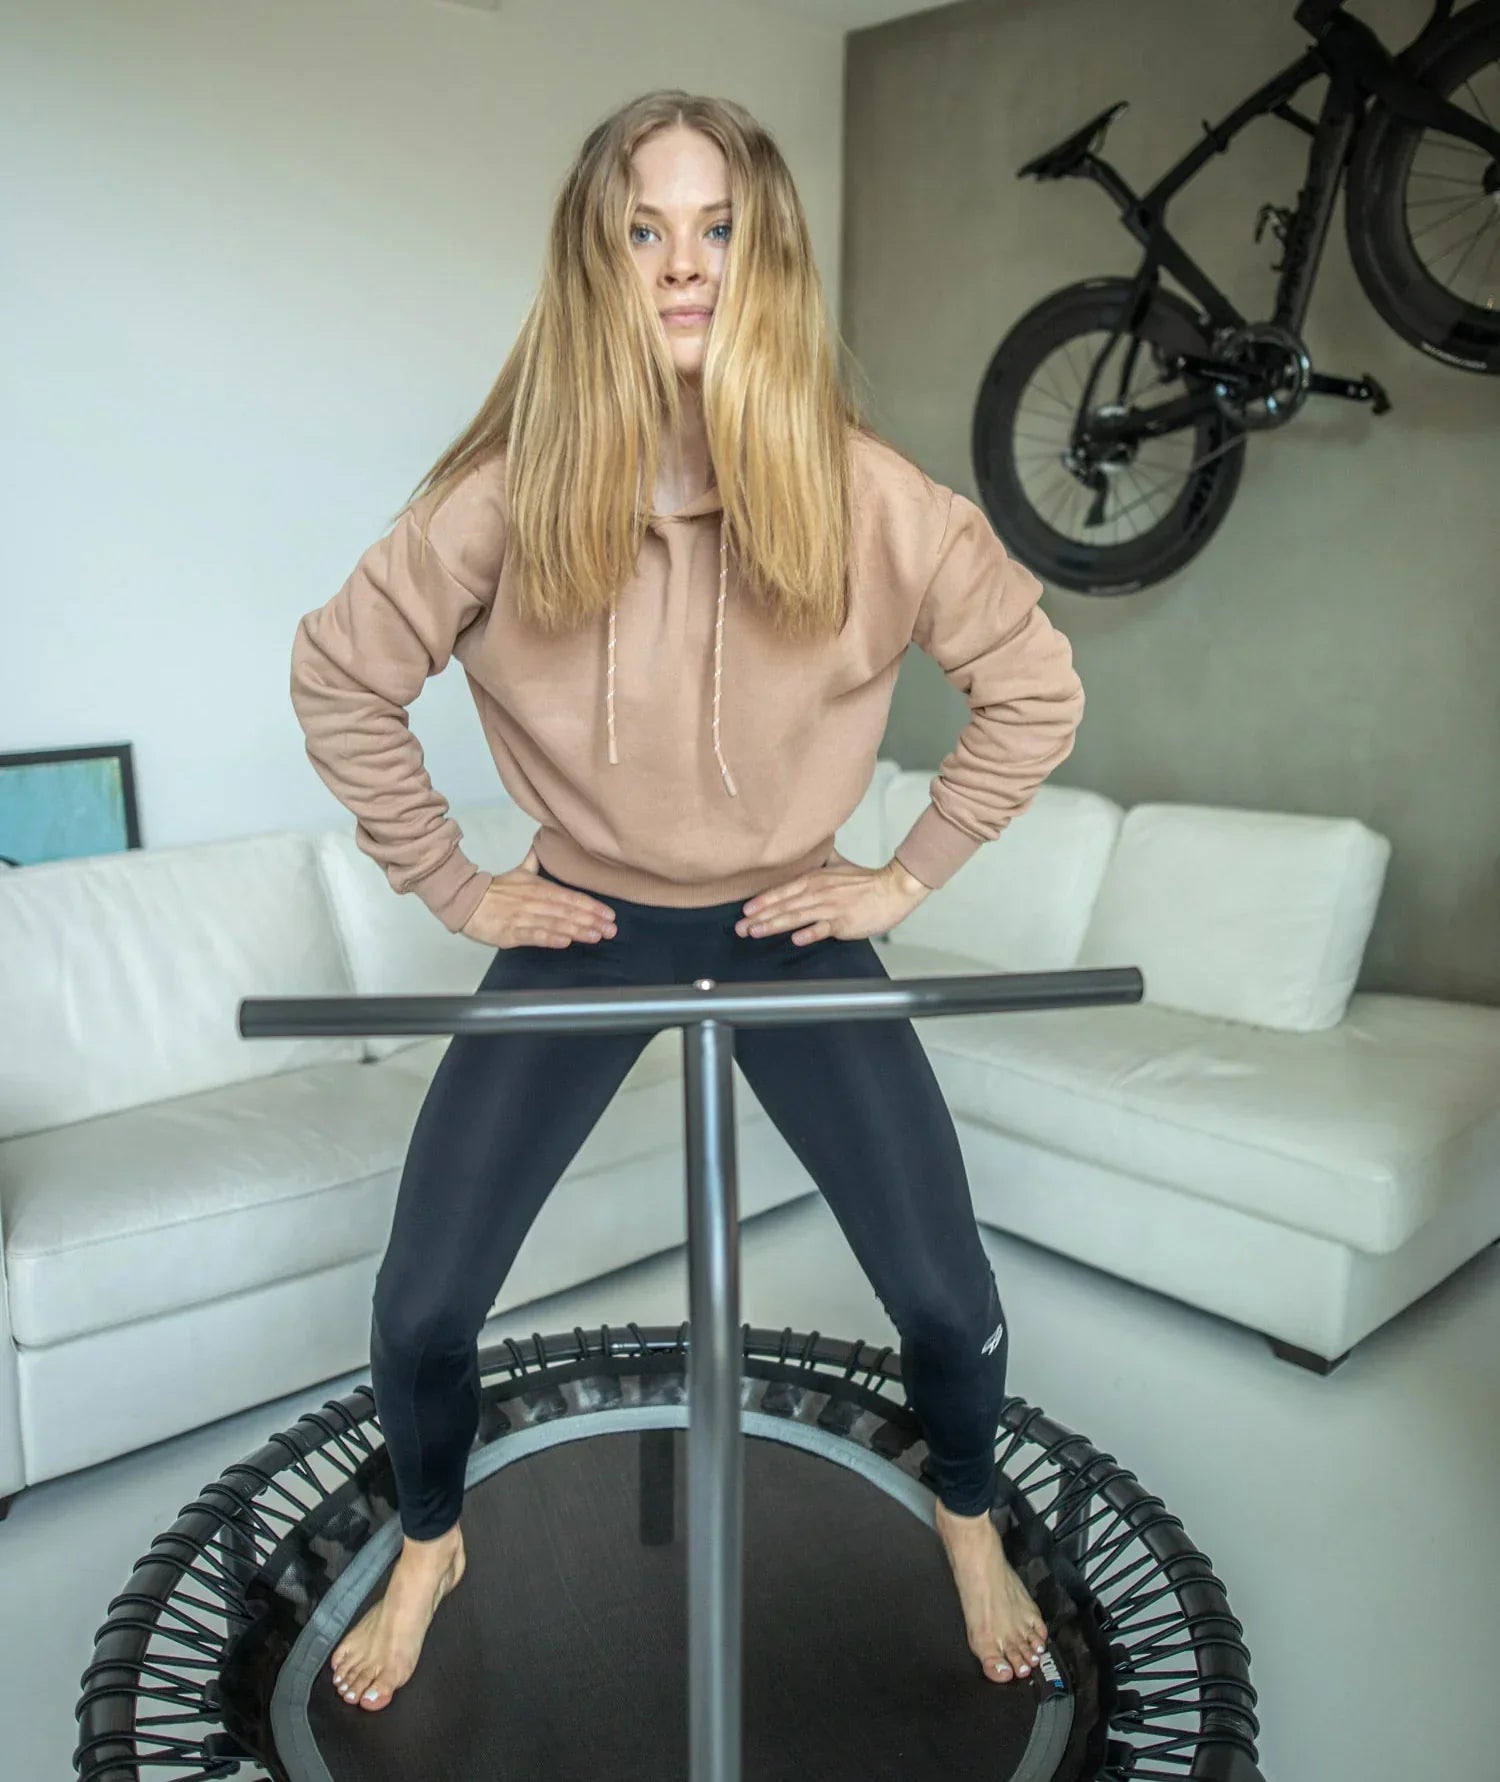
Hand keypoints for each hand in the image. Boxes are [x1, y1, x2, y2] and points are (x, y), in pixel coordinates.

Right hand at [460, 846, 616, 948]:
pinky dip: (549, 938)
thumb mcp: (519, 873)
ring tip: (596, 936)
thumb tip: (541, 843)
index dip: (592, 906)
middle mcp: (536, 902)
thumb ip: (534, 862)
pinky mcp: (512, 933)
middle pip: (568, 912)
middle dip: (592, 921)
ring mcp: (524, 917)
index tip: (610, 915)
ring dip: (577, 930)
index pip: (572, 897)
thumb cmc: (496, 890)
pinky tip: (565, 942)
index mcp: (540, 888)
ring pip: (555, 924)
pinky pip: (533, 935)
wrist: (467, 900)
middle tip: (611, 930)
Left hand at [734, 849, 931, 945]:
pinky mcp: (843, 922)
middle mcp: (819, 892)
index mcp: (815, 879)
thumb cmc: (867, 882)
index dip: (762, 901)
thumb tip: (812, 848)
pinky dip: (810, 933)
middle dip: (760, 917)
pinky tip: (796, 939)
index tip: (745, 910)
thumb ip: (821, 860)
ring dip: (775, 924)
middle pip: (784, 905)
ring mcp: (830, 907)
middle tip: (740, 928)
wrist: (893, 888)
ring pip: (797, 916)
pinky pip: (823, 928)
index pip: (783, 890)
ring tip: (756, 933)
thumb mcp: (838, 866)